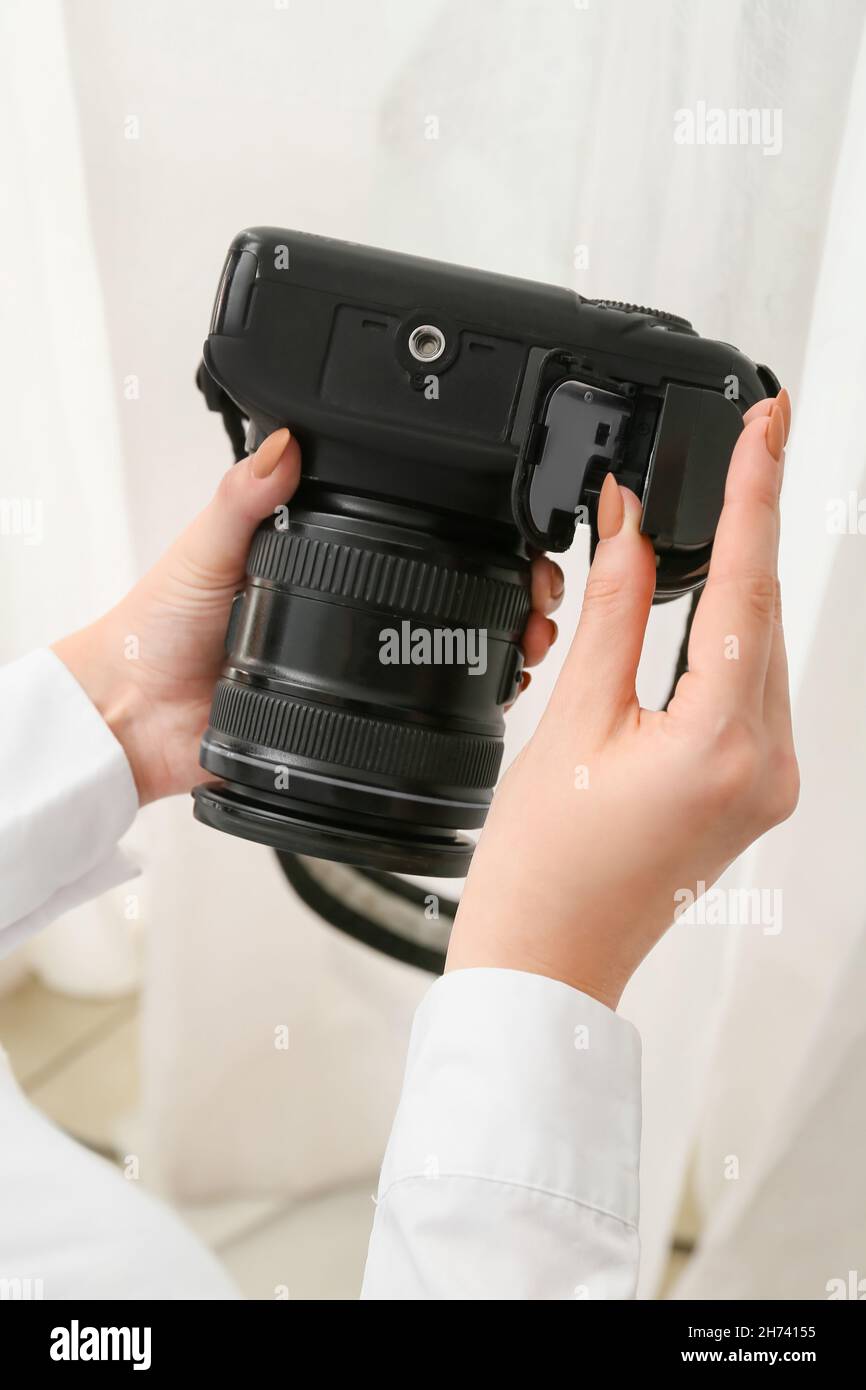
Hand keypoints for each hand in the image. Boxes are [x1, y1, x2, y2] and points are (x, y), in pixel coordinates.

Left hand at [53, 431, 563, 805]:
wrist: (131, 717)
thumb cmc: (154, 629)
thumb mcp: (204, 549)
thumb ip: (243, 498)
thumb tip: (284, 441)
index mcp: (316, 562)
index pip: (407, 539)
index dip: (466, 537)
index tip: (510, 537)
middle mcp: (342, 612)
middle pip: (447, 597)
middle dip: (507, 594)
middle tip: (538, 599)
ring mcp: (347, 666)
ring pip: (443, 654)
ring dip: (499, 648)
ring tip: (531, 644)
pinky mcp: (343, 722)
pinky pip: (411, 714)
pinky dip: (462, 703)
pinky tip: (498, 693)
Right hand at [446, 391, 798, 1009]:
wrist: (549, 955)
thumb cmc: (543, 865)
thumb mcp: (572, 718)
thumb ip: (615, 610)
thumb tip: (629, 523)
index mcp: (722, 743)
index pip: (745, 587)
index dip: (754, 492)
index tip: (768, 423)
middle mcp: (766, 763)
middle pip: (763, 613)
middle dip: (749, 525)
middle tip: (750, 439)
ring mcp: (769, 782)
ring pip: (763, 649)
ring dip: (739, 581)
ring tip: (721, 505)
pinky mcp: (755, 790)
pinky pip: (754, 690)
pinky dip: (731, 639)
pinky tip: (707, 602)